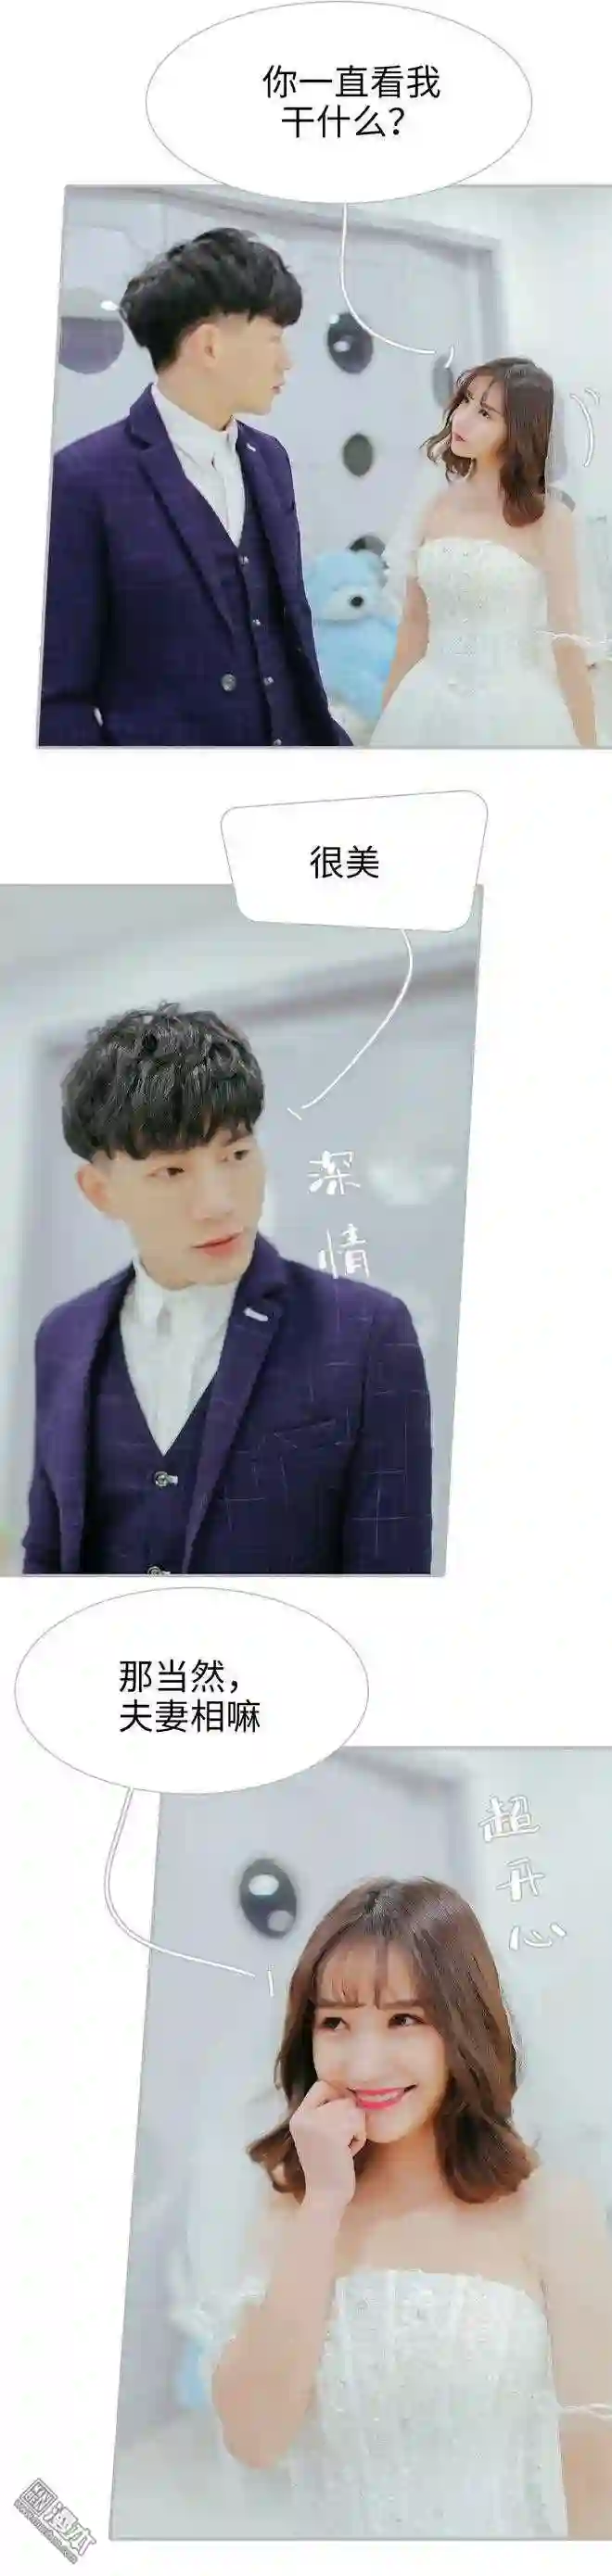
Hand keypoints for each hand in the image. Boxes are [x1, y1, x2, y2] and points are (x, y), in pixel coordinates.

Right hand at [290, 2081, 366, 2212]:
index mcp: (298, 2116)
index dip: (338, 2095)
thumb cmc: (326, 2167)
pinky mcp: (334, 2134)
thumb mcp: (317, 2133)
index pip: (322, 2084)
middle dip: (350, 2116)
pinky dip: (360, 2137)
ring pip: (353, 2109)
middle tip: (343, 2140)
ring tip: (346, 2146)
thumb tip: (349, 2091)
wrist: (325, 2197)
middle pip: (342, 2097)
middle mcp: (304, 2117)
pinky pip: (358, 2123)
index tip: (342, 2116)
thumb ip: (325, 2112)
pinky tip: (349, 2153)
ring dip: (357, 2128)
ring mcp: (318, 2124)